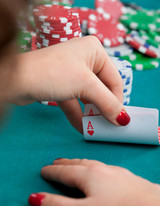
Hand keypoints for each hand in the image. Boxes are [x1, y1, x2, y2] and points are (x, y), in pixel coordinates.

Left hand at [8, 36, 129, 132]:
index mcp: (95, 51)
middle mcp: (85, 59)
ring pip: (88, 97)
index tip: (120, 120)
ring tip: (97, 129)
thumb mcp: (86, 86)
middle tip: (109, 126)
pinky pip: (75, 102)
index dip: (118, 101)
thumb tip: (123, 119)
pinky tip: (83, 129)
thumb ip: (107, 103)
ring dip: (91, 114)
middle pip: (101, 89)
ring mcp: (72, 72)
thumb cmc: (53, 73)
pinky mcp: (61, 85)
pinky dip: (79, 115)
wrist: (17, 79)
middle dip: (103, 109)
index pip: (114, 80)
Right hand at [28, 159, 159, 205]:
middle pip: (78, 164)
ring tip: (75, 165)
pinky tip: (103, 173)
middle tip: (56, 162)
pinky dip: (98, 169)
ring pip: (93, 165)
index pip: (64, 171)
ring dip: (81, 164)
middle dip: (65, 163)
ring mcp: (117, 173)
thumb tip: (35, 199)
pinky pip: (107, 170)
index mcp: (89, 175)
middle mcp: (103, 170)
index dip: (52, 172)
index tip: (43, 170)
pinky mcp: (129, 179)